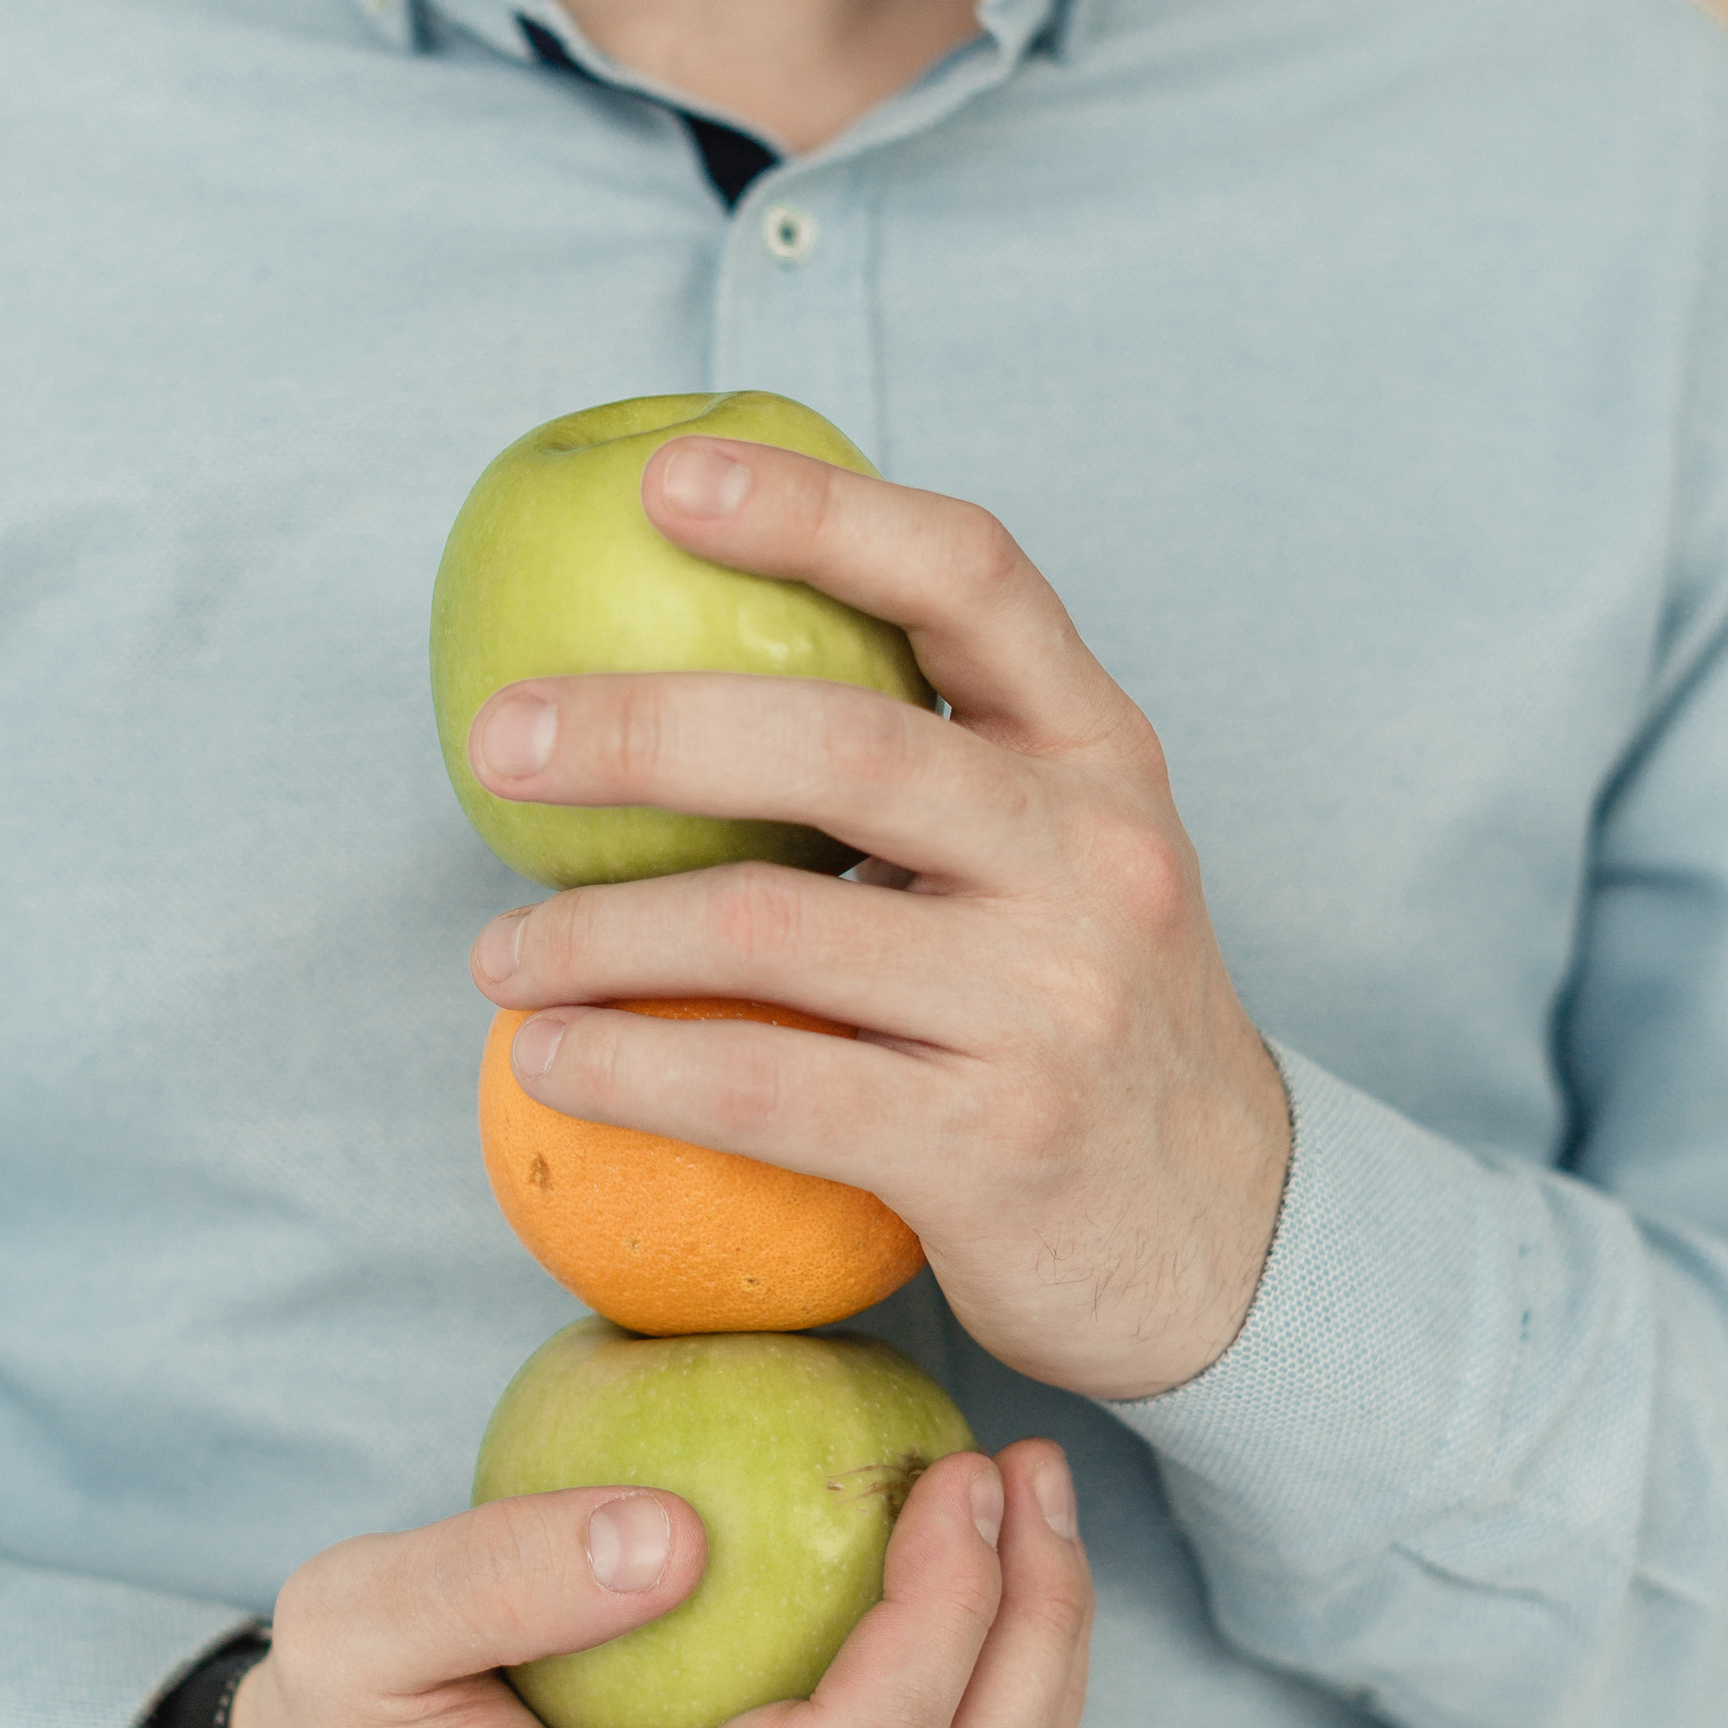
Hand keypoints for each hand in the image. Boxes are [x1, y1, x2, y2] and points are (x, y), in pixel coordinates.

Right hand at [226, 1441, 1090, 1727]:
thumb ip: (491, 1575)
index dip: (943, 1614)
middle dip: (1036, 1631)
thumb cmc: (350, 1722)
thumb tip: (675, 1536)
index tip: (962, 1473)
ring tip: (1037, 1518)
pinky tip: (992, 1599)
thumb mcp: (353, 1622)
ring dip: (1042, 1673)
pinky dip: (1002, 1722)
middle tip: (1034, 1475)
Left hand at [465, 436, 1291, 1405]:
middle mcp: (1095, 857)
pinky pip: (768, 1084)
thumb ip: (929, 770)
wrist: (1230, 1244)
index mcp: (1101, 752)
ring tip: (497, 954)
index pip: (970, 576)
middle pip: (843, 742)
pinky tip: (546, 1062)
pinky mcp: (996, 1146)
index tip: (665, 483)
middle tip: (497, 741)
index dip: (818, 511)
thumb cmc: (1080, 1022)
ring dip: (596, 935)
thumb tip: (664, 676)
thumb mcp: (1059, 860)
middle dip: (641, 730)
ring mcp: (1053, 1003)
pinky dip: (629, 1070)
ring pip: (774, 926)